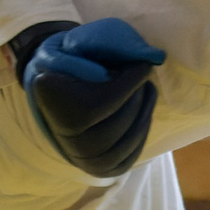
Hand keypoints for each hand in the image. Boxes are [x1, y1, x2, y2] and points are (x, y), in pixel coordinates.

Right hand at [13, 18, 168, 177]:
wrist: (57, 92)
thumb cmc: (76, 59)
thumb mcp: (86, 40)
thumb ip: (113, 42)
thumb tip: (155, 58)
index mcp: (53, 104)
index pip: (104, 100)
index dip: (131, 80)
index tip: (143, 65)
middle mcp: (65, 138)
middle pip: (121, 119)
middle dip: (138, 95)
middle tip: (142, 77)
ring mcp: (83, 158)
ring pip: (130, 137)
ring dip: (145, 110)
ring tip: (144, 91)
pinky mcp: (102, 170)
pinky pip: (133, 152)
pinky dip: (143, 129)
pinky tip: (141, 110)